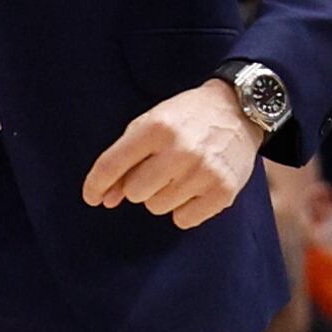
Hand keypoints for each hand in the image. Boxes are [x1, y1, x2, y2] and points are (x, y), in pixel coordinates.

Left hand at [80, 79, 260, 229]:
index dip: (95, 185)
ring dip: (163, 195)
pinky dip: (184, 209)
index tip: (92, 197)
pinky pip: (183, 220)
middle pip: (134, 193)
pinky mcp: (223, 191)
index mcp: (156, 128)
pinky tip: (195, 187)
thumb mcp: (149, 125)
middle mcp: (180, 150)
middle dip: (140, 185)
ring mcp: (204, 172)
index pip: (111, 166)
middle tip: (159, 169)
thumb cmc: (186, 119)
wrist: (238, 111)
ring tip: (181, 174)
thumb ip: (124, 160)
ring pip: (157, 207)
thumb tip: (105, 199)